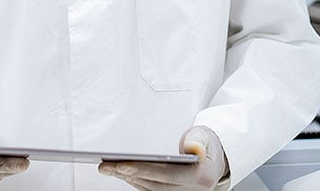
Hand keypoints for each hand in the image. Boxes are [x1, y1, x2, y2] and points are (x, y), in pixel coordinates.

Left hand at [98, 126, 227, 189]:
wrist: (213, 158)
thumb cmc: (206, 143)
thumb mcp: (205, 135)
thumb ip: (198, 140)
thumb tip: (194, 149)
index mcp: (202, 176)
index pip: (168, 175)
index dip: (144, 170)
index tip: (123, 165)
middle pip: (154, 185)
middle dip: (128, 174)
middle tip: (106, 166)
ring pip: (149, 190)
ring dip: (127, 179)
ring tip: (108, 167)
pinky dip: (134, 182)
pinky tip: (120, 173)